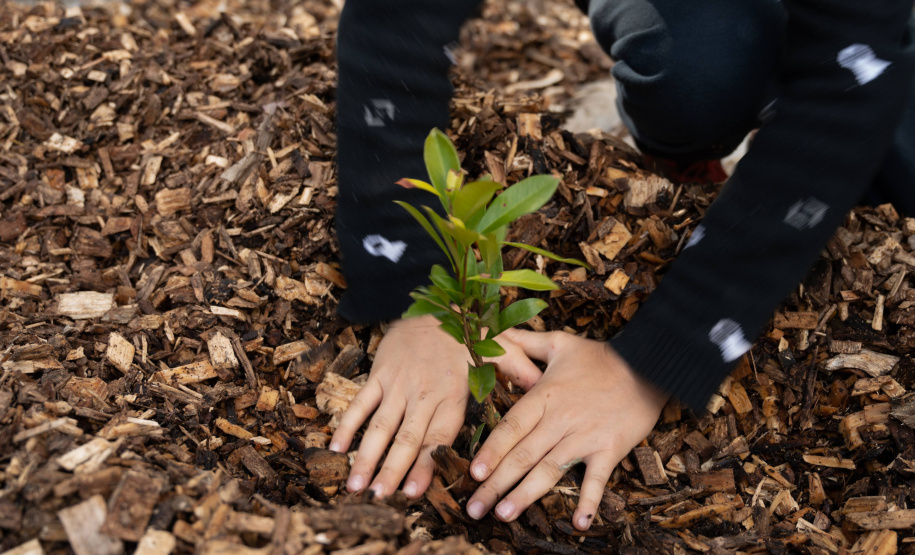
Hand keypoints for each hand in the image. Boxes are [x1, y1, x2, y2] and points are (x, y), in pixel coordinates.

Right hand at [329, 315, 542, 499]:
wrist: (432, 301)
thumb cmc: (468, 331)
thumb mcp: (500, 348)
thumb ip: (519, 370)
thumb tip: (542, 386)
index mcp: (451, 393)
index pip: (437, 436)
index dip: (426, 465)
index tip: (415, 491)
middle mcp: (422, 392)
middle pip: (405, 438)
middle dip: (391, 469)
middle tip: (380, 497)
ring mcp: (397, 384)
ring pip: (380, 425)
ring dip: (367, 456)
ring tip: (357, 484)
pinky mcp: (379, 375)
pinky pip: (360, 403)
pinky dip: (347, 425)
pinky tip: (337, 449)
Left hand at [465, 328, 668, 529]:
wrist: (648, 366)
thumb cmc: (601, 357)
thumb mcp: (560, 343)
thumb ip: (524, 342)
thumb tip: (494, 334)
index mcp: (545, 397)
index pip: (512, 427)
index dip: (491, 451)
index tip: (473, 472)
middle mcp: (561, 420)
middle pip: (523, 455)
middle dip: (495, 483)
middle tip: (475, 508)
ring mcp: (585, 437)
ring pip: (550, 470)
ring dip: (526, 495)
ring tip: (504, 514)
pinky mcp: (609, 450)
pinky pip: (597, 480)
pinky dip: (588, 501)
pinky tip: (580, 525)